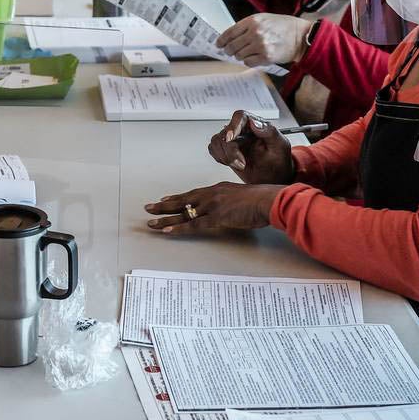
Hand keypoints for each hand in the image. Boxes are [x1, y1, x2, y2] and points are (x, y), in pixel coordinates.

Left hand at [145, 182, 286, 233]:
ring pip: (183, 212)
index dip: (178, 197)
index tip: (165, 199)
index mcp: (217, 189)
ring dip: (165, 217)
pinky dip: (178, 227)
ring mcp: (212, 205)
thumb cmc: (261, 200)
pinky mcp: (216, 217)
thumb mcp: (242, 196)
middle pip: (183, 200)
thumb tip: (229, 208)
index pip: (193, 193)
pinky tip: (167, 230)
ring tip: (151, 222)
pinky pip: (193, 224)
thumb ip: (232, 201)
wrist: (269, 200)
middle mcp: (211, 195)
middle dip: (164, 205)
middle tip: (149, 208)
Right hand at [208, 110, 294, 183]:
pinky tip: (233, 163)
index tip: (231, 138)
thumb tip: (256, 123)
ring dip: (226, 156)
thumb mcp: (281, 146)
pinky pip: (213, 149)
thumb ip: (270, 132)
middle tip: (241, 163)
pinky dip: (220, 158)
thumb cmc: (279, 160)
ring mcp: (233, 140)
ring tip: (240, 165)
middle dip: (231, 151)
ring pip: (217, 141)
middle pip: (225, 132)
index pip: (240, 117)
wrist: (274, 177)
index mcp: (256, 124)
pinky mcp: (226, 150)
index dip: (233, 126)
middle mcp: (242, 130)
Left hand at [216, 14, 312, 65]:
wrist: (301, 36)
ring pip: (239, 55)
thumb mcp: (263, 19)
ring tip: (245, 53)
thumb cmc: (283, 26)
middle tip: (229, 51)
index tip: (218, 44)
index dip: (222, 40)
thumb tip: (231, 37)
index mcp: (252, 21)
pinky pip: (248, 62)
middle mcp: (255, 33)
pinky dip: (248, 61)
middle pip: (232, 46)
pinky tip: (253, 57)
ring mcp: (260, 45)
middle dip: (229, 50)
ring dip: (239, 56)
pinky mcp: (266, 57)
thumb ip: (247, 26)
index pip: (230, 32)